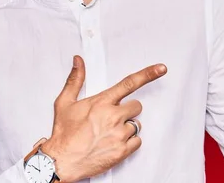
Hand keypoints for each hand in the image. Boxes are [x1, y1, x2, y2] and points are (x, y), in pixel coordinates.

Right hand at [42, 55, 166, 182]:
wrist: (62, 160)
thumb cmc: (64, 133)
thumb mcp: (65, 102)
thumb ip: (75, 79)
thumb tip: (79, 61)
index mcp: (101, 102)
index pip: (129, 83)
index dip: (148, 74)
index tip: (161, 68)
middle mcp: (113, 116)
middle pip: (136, 106)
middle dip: (128, 109)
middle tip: (113, 117)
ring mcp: (119, 134)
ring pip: (136, 124)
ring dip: (126, 127)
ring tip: (109, 132)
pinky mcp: (122, 151)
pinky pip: (137, 141)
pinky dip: (129, 142)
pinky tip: (114, 142)